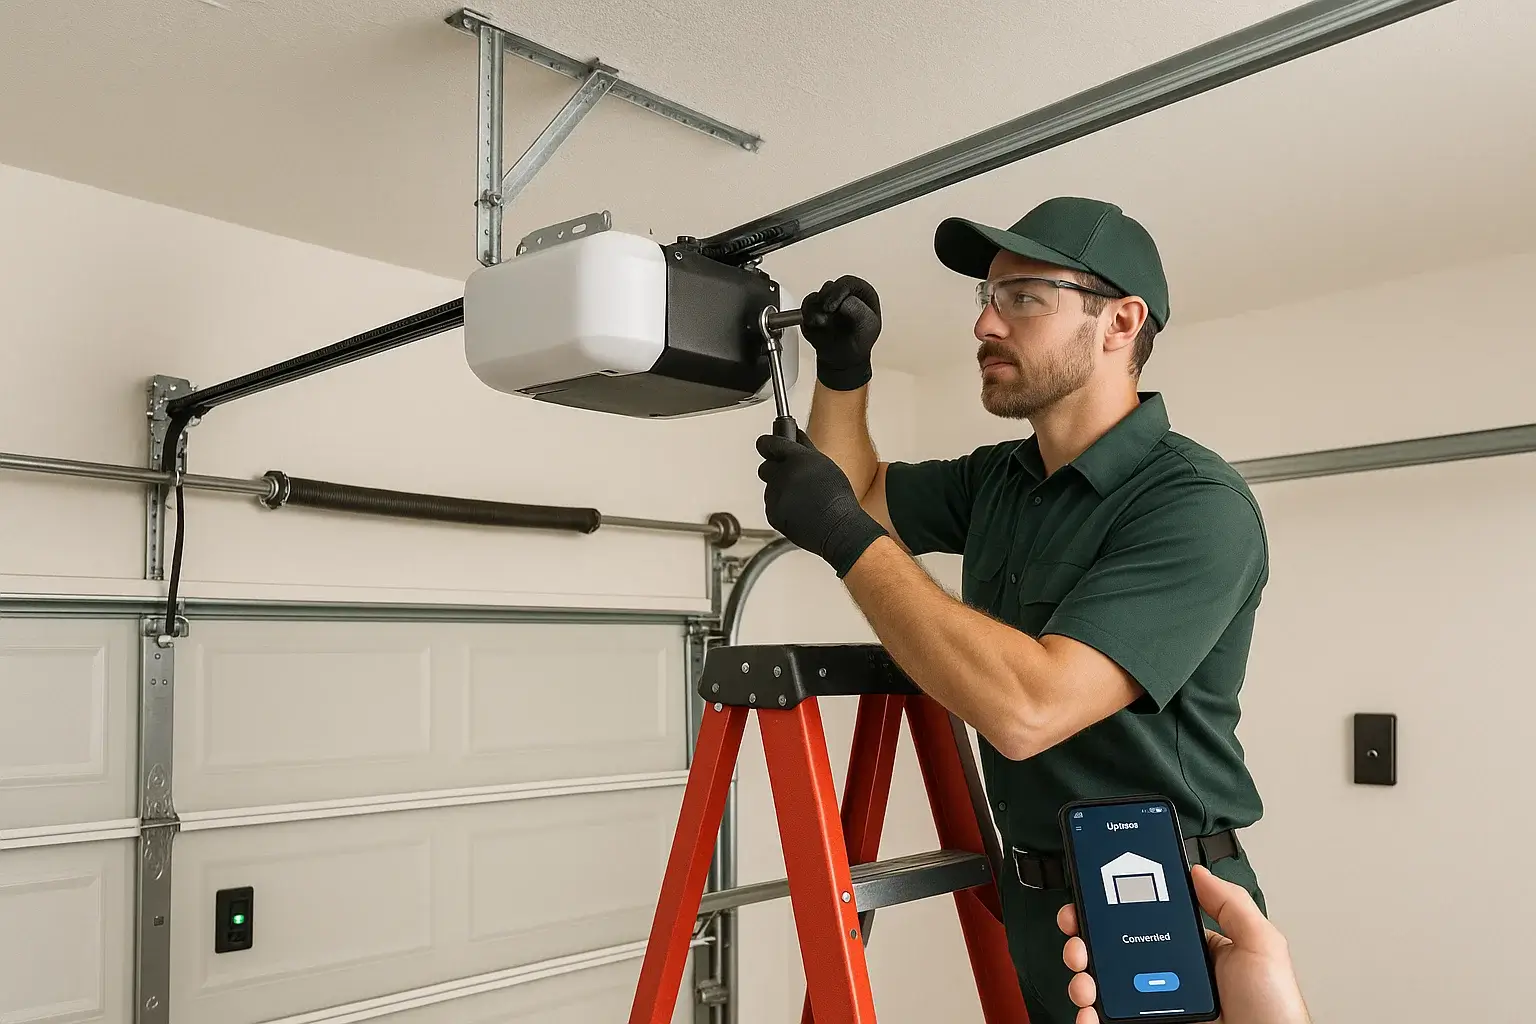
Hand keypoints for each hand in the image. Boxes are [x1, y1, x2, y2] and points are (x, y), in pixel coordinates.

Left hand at [756, 428, 886, 576]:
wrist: (838, 528)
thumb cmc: (837, 499)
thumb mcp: (825, 465)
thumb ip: (806, 448)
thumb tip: (795, 434)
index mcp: (797, 459)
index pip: (769, 444)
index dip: (767, 445)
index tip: (767, 445)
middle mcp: (783, 475)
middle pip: (765, 468)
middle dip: (775, 471)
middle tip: (791, 478)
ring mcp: (776, 496)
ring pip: (769, 488)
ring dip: (780, 490)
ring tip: (803, 499)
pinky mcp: (772, 514)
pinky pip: (772, 506)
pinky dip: (781, 507)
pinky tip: (799, 511)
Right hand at [800, 275, 881, 390]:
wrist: (844, 357)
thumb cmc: (860, 340)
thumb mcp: (868, 325)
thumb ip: (858, 310)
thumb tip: (843, 302)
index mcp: (860, 292)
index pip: (847, 283)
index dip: (838, 292)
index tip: (832, 307)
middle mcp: (843, 293)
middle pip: (829, 287)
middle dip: (825, 301)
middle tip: (826, 314)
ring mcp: (827, 300)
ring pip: (815, 297)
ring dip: (816, 311)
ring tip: (824, 323)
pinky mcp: (813, 309)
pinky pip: (805, 307)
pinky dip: (808, 317)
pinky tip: (817, 325)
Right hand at [1056, 866, 1310, 1023]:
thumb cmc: (1274, 1012)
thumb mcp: (1261, 947)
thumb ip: (1231, 904)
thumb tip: (1198, 871)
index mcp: (1192, 952)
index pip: (1142, 921)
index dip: (1112, 909)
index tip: (1090, 899)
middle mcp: (1168, 978)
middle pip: (1111, 951)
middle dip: (1084, 939)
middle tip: (1077, 937)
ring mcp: (1155, 1006)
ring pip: (1101, 985)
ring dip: (1080, 976)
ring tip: (1084, 979)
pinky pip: (1107, 1020)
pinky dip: (1087, 1016)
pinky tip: (1088, 1012)